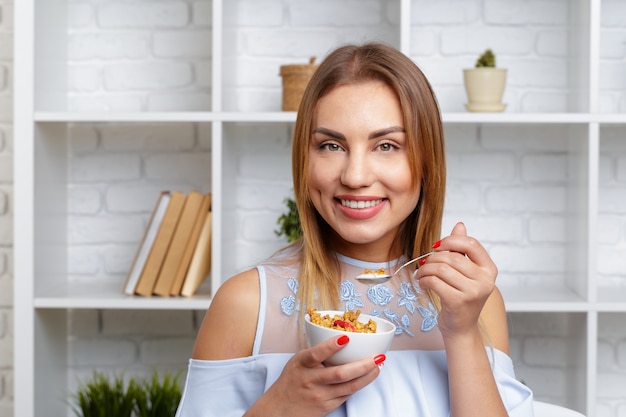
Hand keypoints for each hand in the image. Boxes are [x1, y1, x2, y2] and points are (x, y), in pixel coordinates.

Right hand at [251, 335, 384, 416]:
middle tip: (378, 357)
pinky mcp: (326, 406)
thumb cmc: (291, 381)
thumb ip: (316, 353)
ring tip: (378, 366)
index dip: (331, 346)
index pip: (316, 354)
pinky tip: (367, 377)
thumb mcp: (298, 362)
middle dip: (363, 365)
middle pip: (340, 373)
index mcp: (302, 364)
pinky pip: (347, 394)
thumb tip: (342, 339)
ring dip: (367, 376)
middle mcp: (311, 380)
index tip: (345, 338)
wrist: (279, 410)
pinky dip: (359, 385)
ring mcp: (320, 395)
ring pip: (349, 386)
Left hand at [415, 222, 497, 338]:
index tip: (437, 247)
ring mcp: (473, 292)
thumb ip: (462, 249)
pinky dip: (424, 280)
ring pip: (441, 269)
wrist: (461, 327)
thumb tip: (460, 225)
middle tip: (424, 264)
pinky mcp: (458, 302)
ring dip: (425, 270)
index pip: (471, 244)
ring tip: (421, 274)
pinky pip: (434, 282)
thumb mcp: (464, 272)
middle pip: (452, 257)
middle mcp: (485, 280)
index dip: (451, 241)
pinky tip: (423, 284)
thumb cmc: (461, 296)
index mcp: (489, 269)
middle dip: (433, 258)